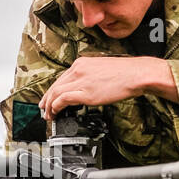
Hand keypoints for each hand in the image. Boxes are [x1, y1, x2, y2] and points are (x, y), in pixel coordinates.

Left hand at [37, 57, 177, 119]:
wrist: (135, 74)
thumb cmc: (125, 73)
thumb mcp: (102, 70)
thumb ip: (90, 77)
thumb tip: (86, 88)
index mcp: (81, 63)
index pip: (61, 78)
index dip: (53, 90)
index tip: (50, 98)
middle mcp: (78, 70)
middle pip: (55, 85)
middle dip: (47, 99)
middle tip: (44, 108)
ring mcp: (80, 80)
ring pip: (56, 93)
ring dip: (50, 106)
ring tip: (49, 115)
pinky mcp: (85, 92)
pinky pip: (63, 99)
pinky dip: (56, 107)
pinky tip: (55, 113)